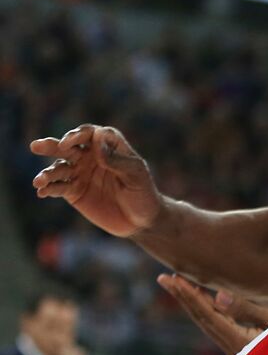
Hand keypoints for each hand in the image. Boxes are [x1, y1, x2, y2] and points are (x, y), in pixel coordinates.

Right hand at [30, 125, 161, 237]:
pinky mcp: (74, 192)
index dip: (77, 135)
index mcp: (108, 147)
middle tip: (36, 146)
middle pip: (67, 147)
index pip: (90, 134)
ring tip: (40, 181)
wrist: (141, 220)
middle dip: (52, 146)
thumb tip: (98, 139)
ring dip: (47, 173)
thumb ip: (117, 159)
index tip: (69, 143)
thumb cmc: (143, 192)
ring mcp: (80, 174)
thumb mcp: (135, 175)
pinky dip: (48, 188)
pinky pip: (57, 187)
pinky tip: (42, 192)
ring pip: (59, 168)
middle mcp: (91, 157)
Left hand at [157, 274, 267, 354]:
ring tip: (179, 284)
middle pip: (202, 318)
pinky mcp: (240, 344)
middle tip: (164, 278)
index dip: (190, 296)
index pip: (208, 314)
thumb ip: (248, 310)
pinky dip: (207, 308)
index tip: (173, 280)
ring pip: (208, 322)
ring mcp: (234, 346)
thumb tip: (218, 296)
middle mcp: (231, 345)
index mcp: (239, 340)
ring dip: (193, 302)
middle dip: (183, 297)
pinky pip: (217, 324)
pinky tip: (205, 299)